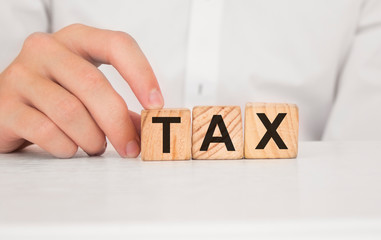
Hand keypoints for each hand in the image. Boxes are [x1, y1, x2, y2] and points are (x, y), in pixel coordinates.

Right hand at [0, 24, 163, 157]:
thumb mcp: (87, 92)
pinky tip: (70, 148)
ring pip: (70, 111)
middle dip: (118, 123)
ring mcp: (21, 74)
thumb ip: (116, 107)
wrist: (5, 106)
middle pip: (94, 84)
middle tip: (131, 148)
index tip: (156, 105)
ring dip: (92, 139)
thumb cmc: (55, 96)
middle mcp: (47, 49)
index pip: (117, 44)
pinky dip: (67, 147)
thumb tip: (146, 129)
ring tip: (95, 147)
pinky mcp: (5, 105)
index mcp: (76, 40)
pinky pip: (46, 132)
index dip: (142, 75)